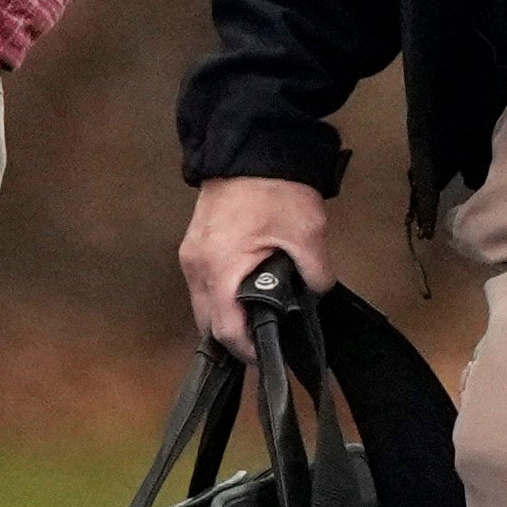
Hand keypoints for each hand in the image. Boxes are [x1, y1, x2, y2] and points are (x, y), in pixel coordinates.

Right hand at [180, 174, 338, 351]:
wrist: (250, 148)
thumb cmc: (276, 189)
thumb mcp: (308, 234)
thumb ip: (315, 275)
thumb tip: (314, 295)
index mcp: (221, 269)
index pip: (226, 330)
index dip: (248, 351)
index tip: (268, 358)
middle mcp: (197, 267)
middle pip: (207, 323)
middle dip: (234, 339)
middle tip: (264, 344)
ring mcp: (191, 255)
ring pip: (202, 306)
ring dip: (226, 318)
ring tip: (257, 323)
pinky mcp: (194, 245)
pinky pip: (203, 285)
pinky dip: (221, 298)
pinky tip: (244, 296)